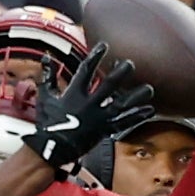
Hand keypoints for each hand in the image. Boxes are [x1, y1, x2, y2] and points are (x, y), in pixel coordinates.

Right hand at [20, 42, 153, 166]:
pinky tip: (149, 110)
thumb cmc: (47, 123)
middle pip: (109, 84)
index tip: (104, 46)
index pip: (86, 70)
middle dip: (121, 72)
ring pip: (122, 104)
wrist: (51, 149)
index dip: (95, 56)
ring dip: (136, 95)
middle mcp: (89, 104)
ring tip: (148, 89)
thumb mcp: (45, 97)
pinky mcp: (104, 130)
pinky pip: (124, 123)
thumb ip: (47, 77)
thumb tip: (46, 58)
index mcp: (74, 94)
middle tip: (130, 64)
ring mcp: (98, 118)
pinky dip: (137, 116)